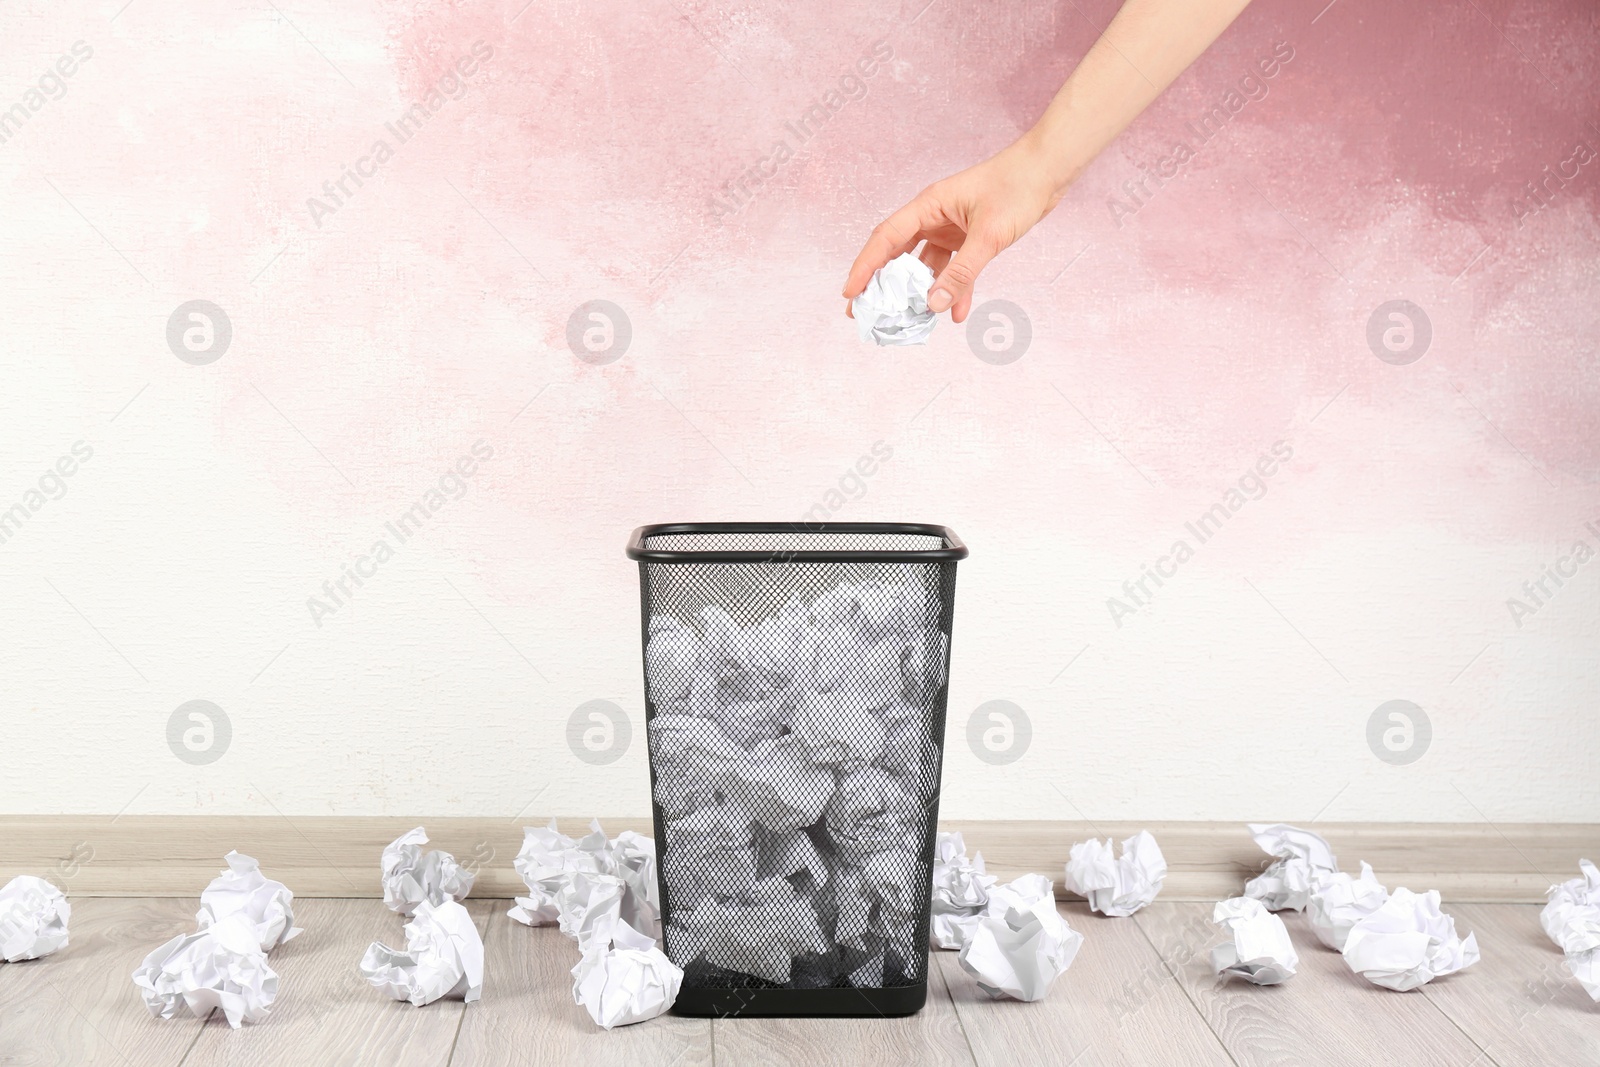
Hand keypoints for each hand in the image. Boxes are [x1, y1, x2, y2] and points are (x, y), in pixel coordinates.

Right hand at [843, 136, 1063, 323]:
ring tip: (908, 320)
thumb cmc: (1016, 188)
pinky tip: (955, 312)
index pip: (886, 239)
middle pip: (898, 254)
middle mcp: (933, 216)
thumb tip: (933, 304)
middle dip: (883, 285)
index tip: (850, 293)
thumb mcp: (988, 236)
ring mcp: (950, 228)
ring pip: (926, 265)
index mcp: (928, 206)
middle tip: (866, 312)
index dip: (865, 267)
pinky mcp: (969, 237)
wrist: (1047, 172)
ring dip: (919, 292)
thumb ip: (961, 273)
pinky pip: (954, 268)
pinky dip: (954, 288)